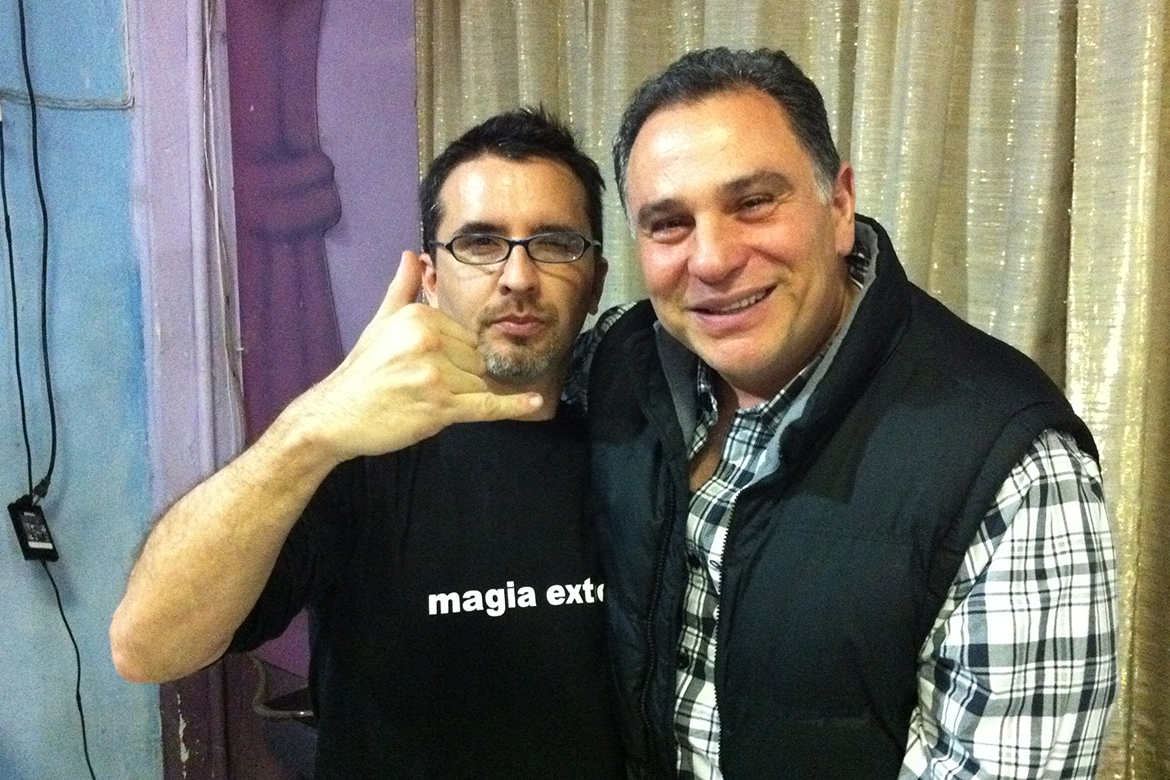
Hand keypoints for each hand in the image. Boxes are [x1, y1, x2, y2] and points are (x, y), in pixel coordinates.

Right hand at [289, 251, 541, 461]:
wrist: (336, 415)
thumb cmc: (362, 371)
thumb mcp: (380, 323)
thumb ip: (402, 289)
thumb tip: (412, 254)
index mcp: (420, 316)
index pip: (467, 337)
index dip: (454, 357)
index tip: (425, 367)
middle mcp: (430, 340)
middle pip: (476, 361)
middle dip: (459, 378)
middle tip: (421, 387)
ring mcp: (436, 375)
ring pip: (478, 386)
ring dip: (459, 399)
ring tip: (422, 400)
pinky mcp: (440, 407)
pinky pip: (487, 406)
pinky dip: (512, 407)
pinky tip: (534, 403)